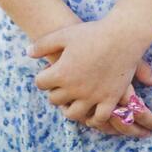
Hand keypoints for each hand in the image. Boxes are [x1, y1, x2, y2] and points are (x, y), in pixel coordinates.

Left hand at [28, 19, 151, 130]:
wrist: (123, 35)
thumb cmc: (93, 32)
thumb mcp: (64, 34)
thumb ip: (43, 44)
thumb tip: (27, 53)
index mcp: (61, 73)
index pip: (40, 84)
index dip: (44, 76)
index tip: (52, 70)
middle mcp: (75, 89)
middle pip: (55, 100)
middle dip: (56, 91)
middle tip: (63, 83)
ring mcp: (93, 96)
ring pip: (73, 114)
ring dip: (70, 107)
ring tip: (75, 98)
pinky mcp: (110, 99)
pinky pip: (98, 118)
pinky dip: (93, 118)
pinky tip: (92, 110)